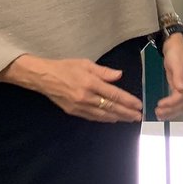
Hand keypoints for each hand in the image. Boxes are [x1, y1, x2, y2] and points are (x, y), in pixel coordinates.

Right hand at [0, 55, 142, 122]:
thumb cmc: (65, 67)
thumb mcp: (85, 64)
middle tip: (138, 117)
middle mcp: (86, 97)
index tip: (138, 105)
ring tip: (129, 119)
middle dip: (126, 113)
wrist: (43, 77)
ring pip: (103, 115)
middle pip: (110, 107)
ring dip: (118, 118)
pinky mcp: (74, 112)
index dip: (128, 101)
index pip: (114, 94)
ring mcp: (79, 106)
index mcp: (90, 83)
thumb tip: (119, 75)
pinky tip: (112, 119)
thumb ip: (103, 71)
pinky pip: (93, 117)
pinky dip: (104, 119)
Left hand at [155, 36, 182, 120]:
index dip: (173, 101)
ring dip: (171, 112)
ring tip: (159, 116)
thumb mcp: (176, 63)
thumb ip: (178, 76)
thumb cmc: (176, 54)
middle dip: (171, 109)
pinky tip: (163, 113)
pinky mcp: (182, 91)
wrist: (175, 48)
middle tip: (157, 113)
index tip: (160, 104)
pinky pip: (178, 103)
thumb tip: (181, 90)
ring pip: (182, 105)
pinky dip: (171, 109)